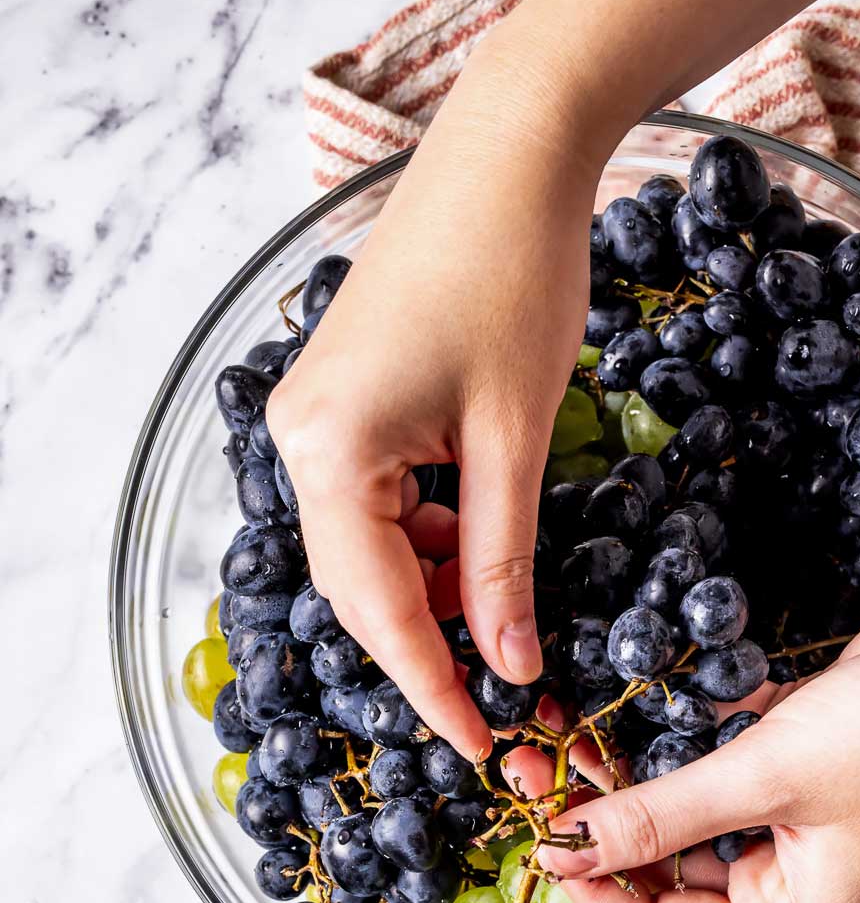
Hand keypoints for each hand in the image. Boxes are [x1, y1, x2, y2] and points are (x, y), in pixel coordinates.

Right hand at [267, 51, 600, 757]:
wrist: (508, 155)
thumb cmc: (516, 276)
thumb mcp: (516, 440)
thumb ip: (504, 563)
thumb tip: (509, 665)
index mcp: (329, 452)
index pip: (377, 608)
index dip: (432, 688)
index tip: (483, 746)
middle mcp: (299, 441)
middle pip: (360, 588)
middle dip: (434, 648)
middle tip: (507, 700)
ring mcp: (315, 419)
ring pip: (371, 550)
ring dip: (438, 592)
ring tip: (508, 614)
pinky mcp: (345, 403)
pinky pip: (378, 504)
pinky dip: (431, 540)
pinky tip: (481, 547)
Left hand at [535, 567, 859, 902]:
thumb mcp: (769, 778)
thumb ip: (660, 816)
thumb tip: (564, 852)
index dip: (591, 891)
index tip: (536, 831)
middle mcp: (785, 883)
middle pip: (662, 874)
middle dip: (597, 823)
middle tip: (531, 763)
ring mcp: (792, 822)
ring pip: (680, 814)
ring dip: (623, 774)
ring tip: (557, 724)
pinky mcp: (796, 763)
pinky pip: (713, 765)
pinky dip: (672, 737)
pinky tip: (624, 698)